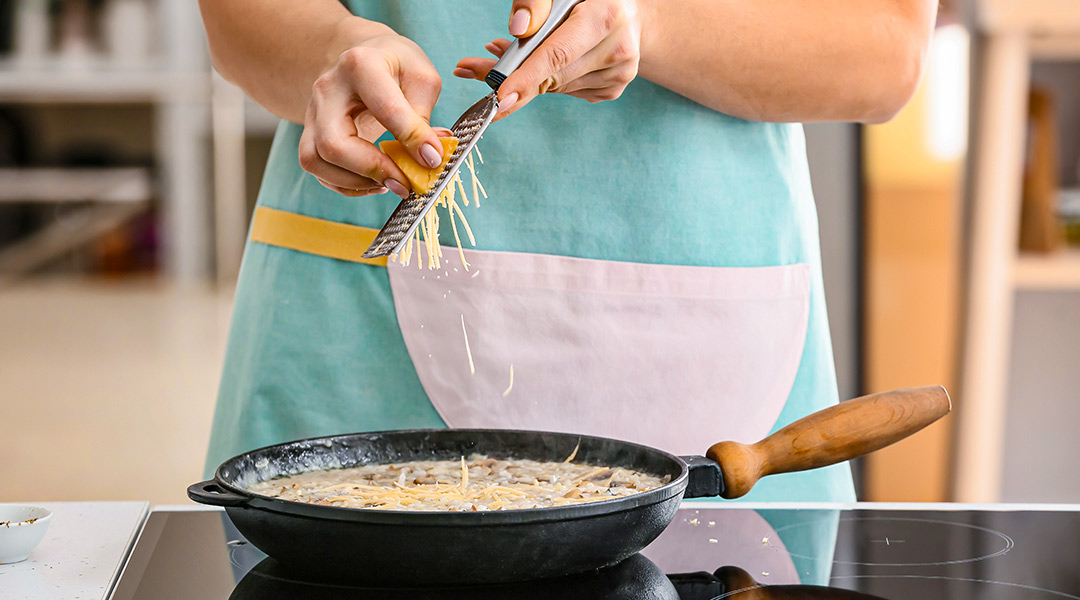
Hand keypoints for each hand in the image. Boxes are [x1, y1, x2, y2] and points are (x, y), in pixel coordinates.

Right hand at [298, 27, 446, 197]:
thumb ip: (423, 116)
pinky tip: (374, 182)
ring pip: (316, 160)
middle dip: (372, 170)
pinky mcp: (310, 133)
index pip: (385, 109)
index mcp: (361, 65)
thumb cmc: (395, 66)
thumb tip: (430, 156)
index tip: (433, 160)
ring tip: (389, 183)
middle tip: (405, 183)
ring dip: (355, 182)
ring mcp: (312, 113)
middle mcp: (328, 89)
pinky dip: (347, 185)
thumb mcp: (421, 77)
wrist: (362, 56)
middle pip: (333, 143)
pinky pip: (317, 169)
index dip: (412, 139)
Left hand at [453, 0, 642, 117]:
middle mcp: (619, 50)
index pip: (558, 54)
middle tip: (468, 69)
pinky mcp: (611, 90)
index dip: (526, 76)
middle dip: (509, 76)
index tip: (499, 96)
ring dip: (525, 76)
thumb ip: (536, 0)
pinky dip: (543, 80)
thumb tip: (518, 31)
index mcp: (608, 16)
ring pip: (554, 86)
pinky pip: (564, 90)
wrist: (626, 9)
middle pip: (552, 75)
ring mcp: (618, 75)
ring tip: (502, 55)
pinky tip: (535, 63)